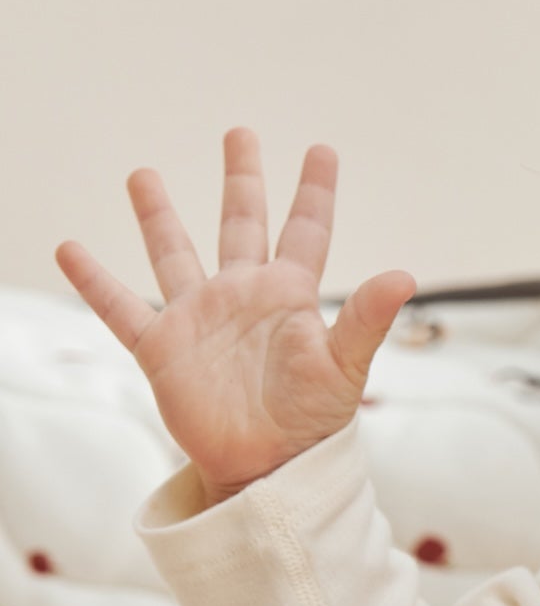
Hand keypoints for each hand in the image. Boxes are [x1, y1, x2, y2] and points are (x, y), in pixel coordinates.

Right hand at [54, 129, 415, 500]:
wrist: (268, 471)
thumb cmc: (313, 424)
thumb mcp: (345, 368)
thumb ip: (366, 319)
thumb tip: (404, 276)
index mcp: (289, 295)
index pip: (306, 229)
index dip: (314, 190)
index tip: (321, 150)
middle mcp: (244, 296)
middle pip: (241, 223)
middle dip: (240, 180)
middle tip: (238, 134)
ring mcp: (200, 319)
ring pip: (175, 253)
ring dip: (158, 215)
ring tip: (142, 173)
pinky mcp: (163, 349)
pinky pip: (121, 309)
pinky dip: (94, 281)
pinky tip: (69, 250)